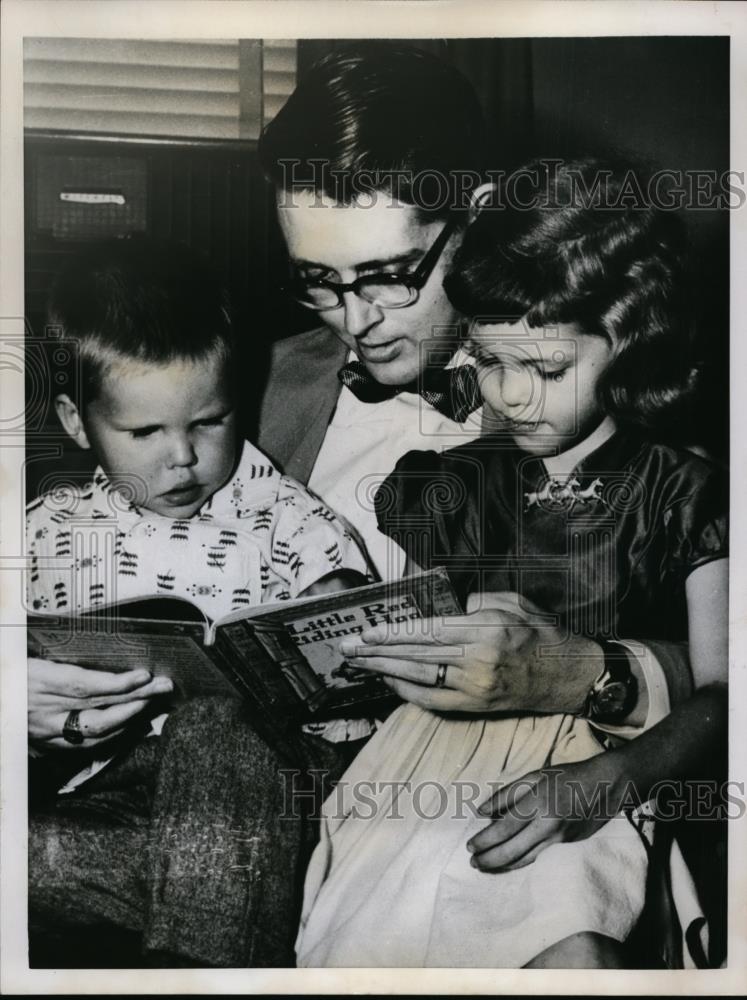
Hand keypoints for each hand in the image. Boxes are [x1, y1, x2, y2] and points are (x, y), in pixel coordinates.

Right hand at [28, 657, 173, 750]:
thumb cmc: (12, 673)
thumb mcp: (24, 656)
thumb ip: (56, 658)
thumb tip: (94, 650)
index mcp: (37, 682)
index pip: (84, 685)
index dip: (116, 683)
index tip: (144, 676)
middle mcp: (43, 710)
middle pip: (98, 708)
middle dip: (136, 699)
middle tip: (164, 687)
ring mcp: (44, 731)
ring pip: (95, 731)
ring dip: (130, 718)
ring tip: (154, 703)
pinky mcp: (45, 745)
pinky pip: (84, 745)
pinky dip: (111, 735)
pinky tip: (130, 725)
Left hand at [339, 592, 601, 714]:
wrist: (569, 675)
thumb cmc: (541, 632)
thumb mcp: (513, 602)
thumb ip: (475, 601)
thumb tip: (444, 606)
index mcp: (486, 630)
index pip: (428, 630)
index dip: (393, 632)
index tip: (366, 630)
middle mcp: (477, 661)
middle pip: (416, 655)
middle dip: (377, 651)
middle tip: (347, 648)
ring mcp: (475, 688)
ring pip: (419, 678)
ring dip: (384, 670)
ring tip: (358, 663)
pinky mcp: (476, 706)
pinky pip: (432, 700)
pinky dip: (406, 691)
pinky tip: (387, 679)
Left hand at [467, 753, 626, 870]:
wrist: (606, 786)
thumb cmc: (567, 777)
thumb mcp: (535, 776)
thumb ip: (506, 794)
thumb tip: (481, 812)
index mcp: (538, 802)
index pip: (504, 828)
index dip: (485, 840)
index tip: (470, 846)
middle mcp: (548, 824)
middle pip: (512, 849)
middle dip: (489, 858)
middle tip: (472, 862)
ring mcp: (559, 839)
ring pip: (525, 859)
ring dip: (501, 865)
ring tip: (483, 866)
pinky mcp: (567, 847)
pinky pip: (538, 858)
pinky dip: (519, 863)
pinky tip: (508, 864)